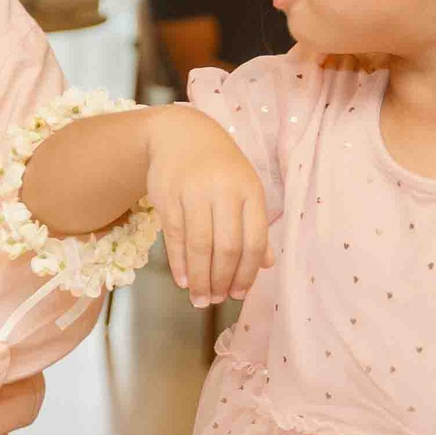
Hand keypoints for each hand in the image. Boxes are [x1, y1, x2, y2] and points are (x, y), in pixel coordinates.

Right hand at [144, 105, 270, 306]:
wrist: (180, 134)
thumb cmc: (219, 167)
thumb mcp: (245, 189)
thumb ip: (255, 226)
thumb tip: (267, 265)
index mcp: (250, 191)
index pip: (253, 241)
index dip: (247, 273)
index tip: (239, 294)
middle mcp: (224, 191)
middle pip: (226, 247)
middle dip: (222, 280)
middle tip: (217, 300)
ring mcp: (194, 193)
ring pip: (199, 246)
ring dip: (200, 278)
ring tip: (200, 299)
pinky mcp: (168, 196)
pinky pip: (176, 237)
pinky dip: (179, 263)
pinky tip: (183, 280)